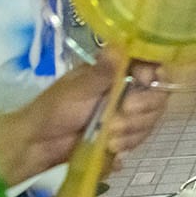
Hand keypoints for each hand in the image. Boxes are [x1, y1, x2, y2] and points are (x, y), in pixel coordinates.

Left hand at [0, 55, 167, 185]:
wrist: (39, 144)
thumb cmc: (54, 109)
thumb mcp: (77, 90)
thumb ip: (102, 73)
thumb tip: (118, 48)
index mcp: (115, 70)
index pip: (151, 64)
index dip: (153, 74)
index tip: (143, 83)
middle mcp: (126, 88)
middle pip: (157, 94)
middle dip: (142, 110)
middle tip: (121, 117)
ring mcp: (127, 112)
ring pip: (151, 118)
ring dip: (133, 131)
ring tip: (109, 138)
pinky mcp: (125, 132)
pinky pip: (141, 136)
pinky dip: (129, 144)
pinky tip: (112, 148)